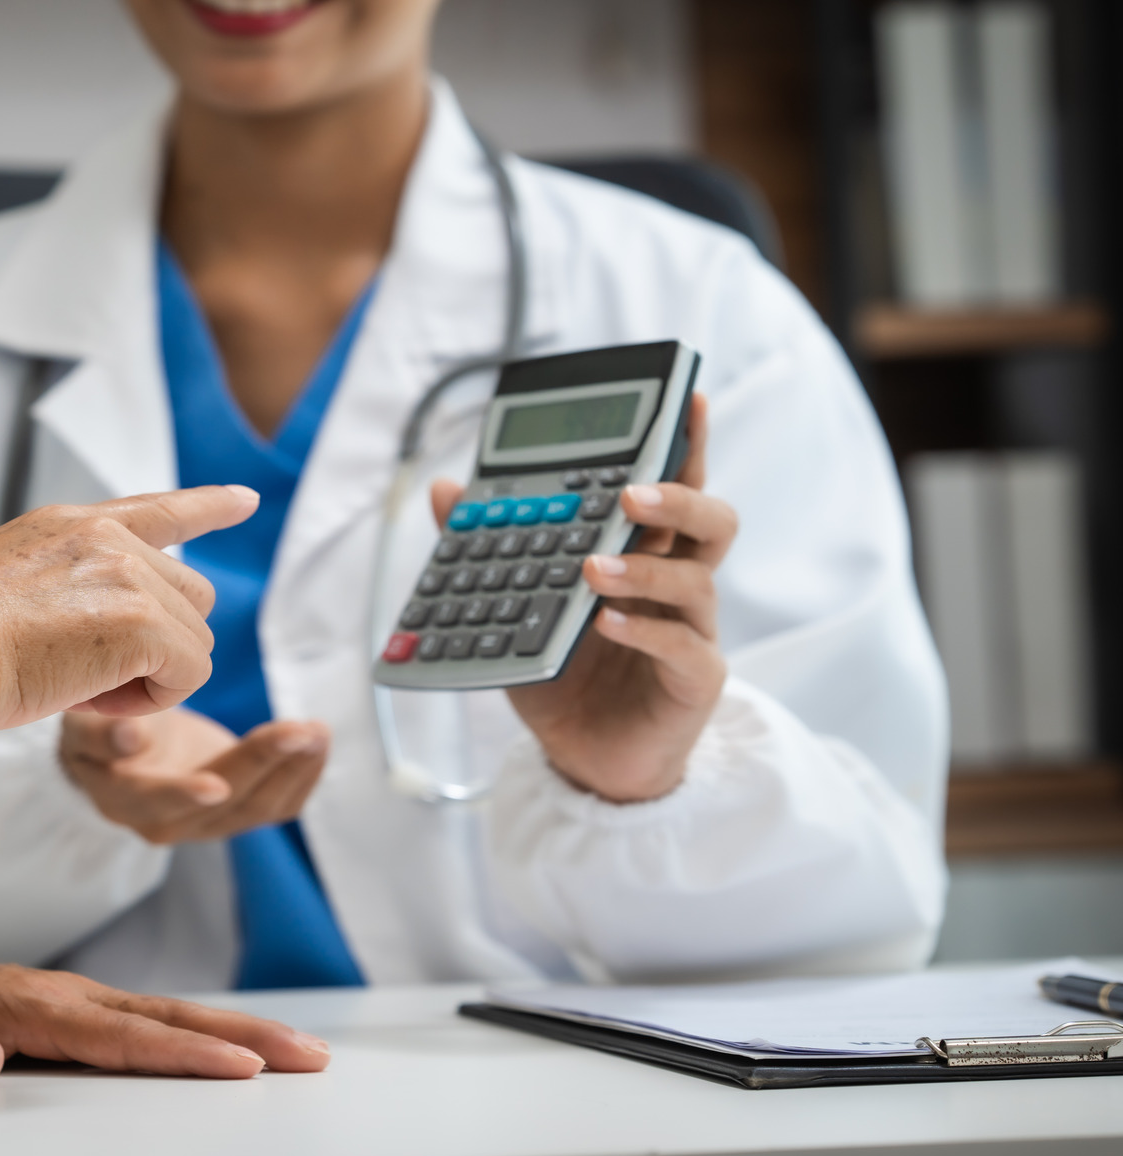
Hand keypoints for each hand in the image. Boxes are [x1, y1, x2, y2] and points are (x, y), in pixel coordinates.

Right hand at [0, 485, 259, 820]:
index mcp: (66, 527)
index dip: (207, 506)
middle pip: (189, 596)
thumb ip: (64, 594)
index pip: (156, 509)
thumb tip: (110, 632)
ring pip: (194, 639)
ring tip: (82, 688)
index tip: (245, 500)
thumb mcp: (6, 595)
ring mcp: (123, 572)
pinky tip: (96, 700)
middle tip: (91, 678)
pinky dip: (154, 699)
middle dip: (159, 644)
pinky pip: (189, 672)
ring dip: (153, 677)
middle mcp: (102, 537)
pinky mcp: (140, 619)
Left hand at [0, 935, 331, 1082]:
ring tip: (293, 1048)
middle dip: (242, 1036)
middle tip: (309, 1055)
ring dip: (232, 1029)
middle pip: (165, 1016)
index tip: (243, 1065)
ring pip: (163, 1012)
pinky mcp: (65, 1005)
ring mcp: (67, 996)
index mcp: (27, 1006)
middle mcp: (58, 994)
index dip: (186, 1052)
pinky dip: (195, 1025)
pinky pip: (144, 1016)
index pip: (121, 1035)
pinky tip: (223, 1041)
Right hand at [59, 708, 328, 844]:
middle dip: (265, 764)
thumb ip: (100, 732)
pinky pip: (278, 806)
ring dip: (294, 770)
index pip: (156, 801)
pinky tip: (317, 742)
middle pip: (224, 803)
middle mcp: (167, 823)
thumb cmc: (97, 728)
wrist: (119, 749)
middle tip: (300, 730)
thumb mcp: (82, 722)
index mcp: (123, 799)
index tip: (216, 784)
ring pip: (258, 808)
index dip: (184, 793)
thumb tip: (130, 735)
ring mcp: (207, 822)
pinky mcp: (236, 811)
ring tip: (316, 730)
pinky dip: (303, 776)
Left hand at [428, 393, 735, 801]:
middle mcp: (678, 585)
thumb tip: (445, 488)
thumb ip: (489, 547)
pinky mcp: (694, 680)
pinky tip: (605, 623)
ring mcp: (693, 631)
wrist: (584, 758)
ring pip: (698, 581)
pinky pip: (684, 647)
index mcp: (645, 554)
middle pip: (711, 522)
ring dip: (645, 570)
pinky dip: (644, 631)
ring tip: (591, 570)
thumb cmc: (564, 674)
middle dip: (678, 497)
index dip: (685, 443)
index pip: (676, 486)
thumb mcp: (515, 606)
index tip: (684, 397)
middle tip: (630, 493)